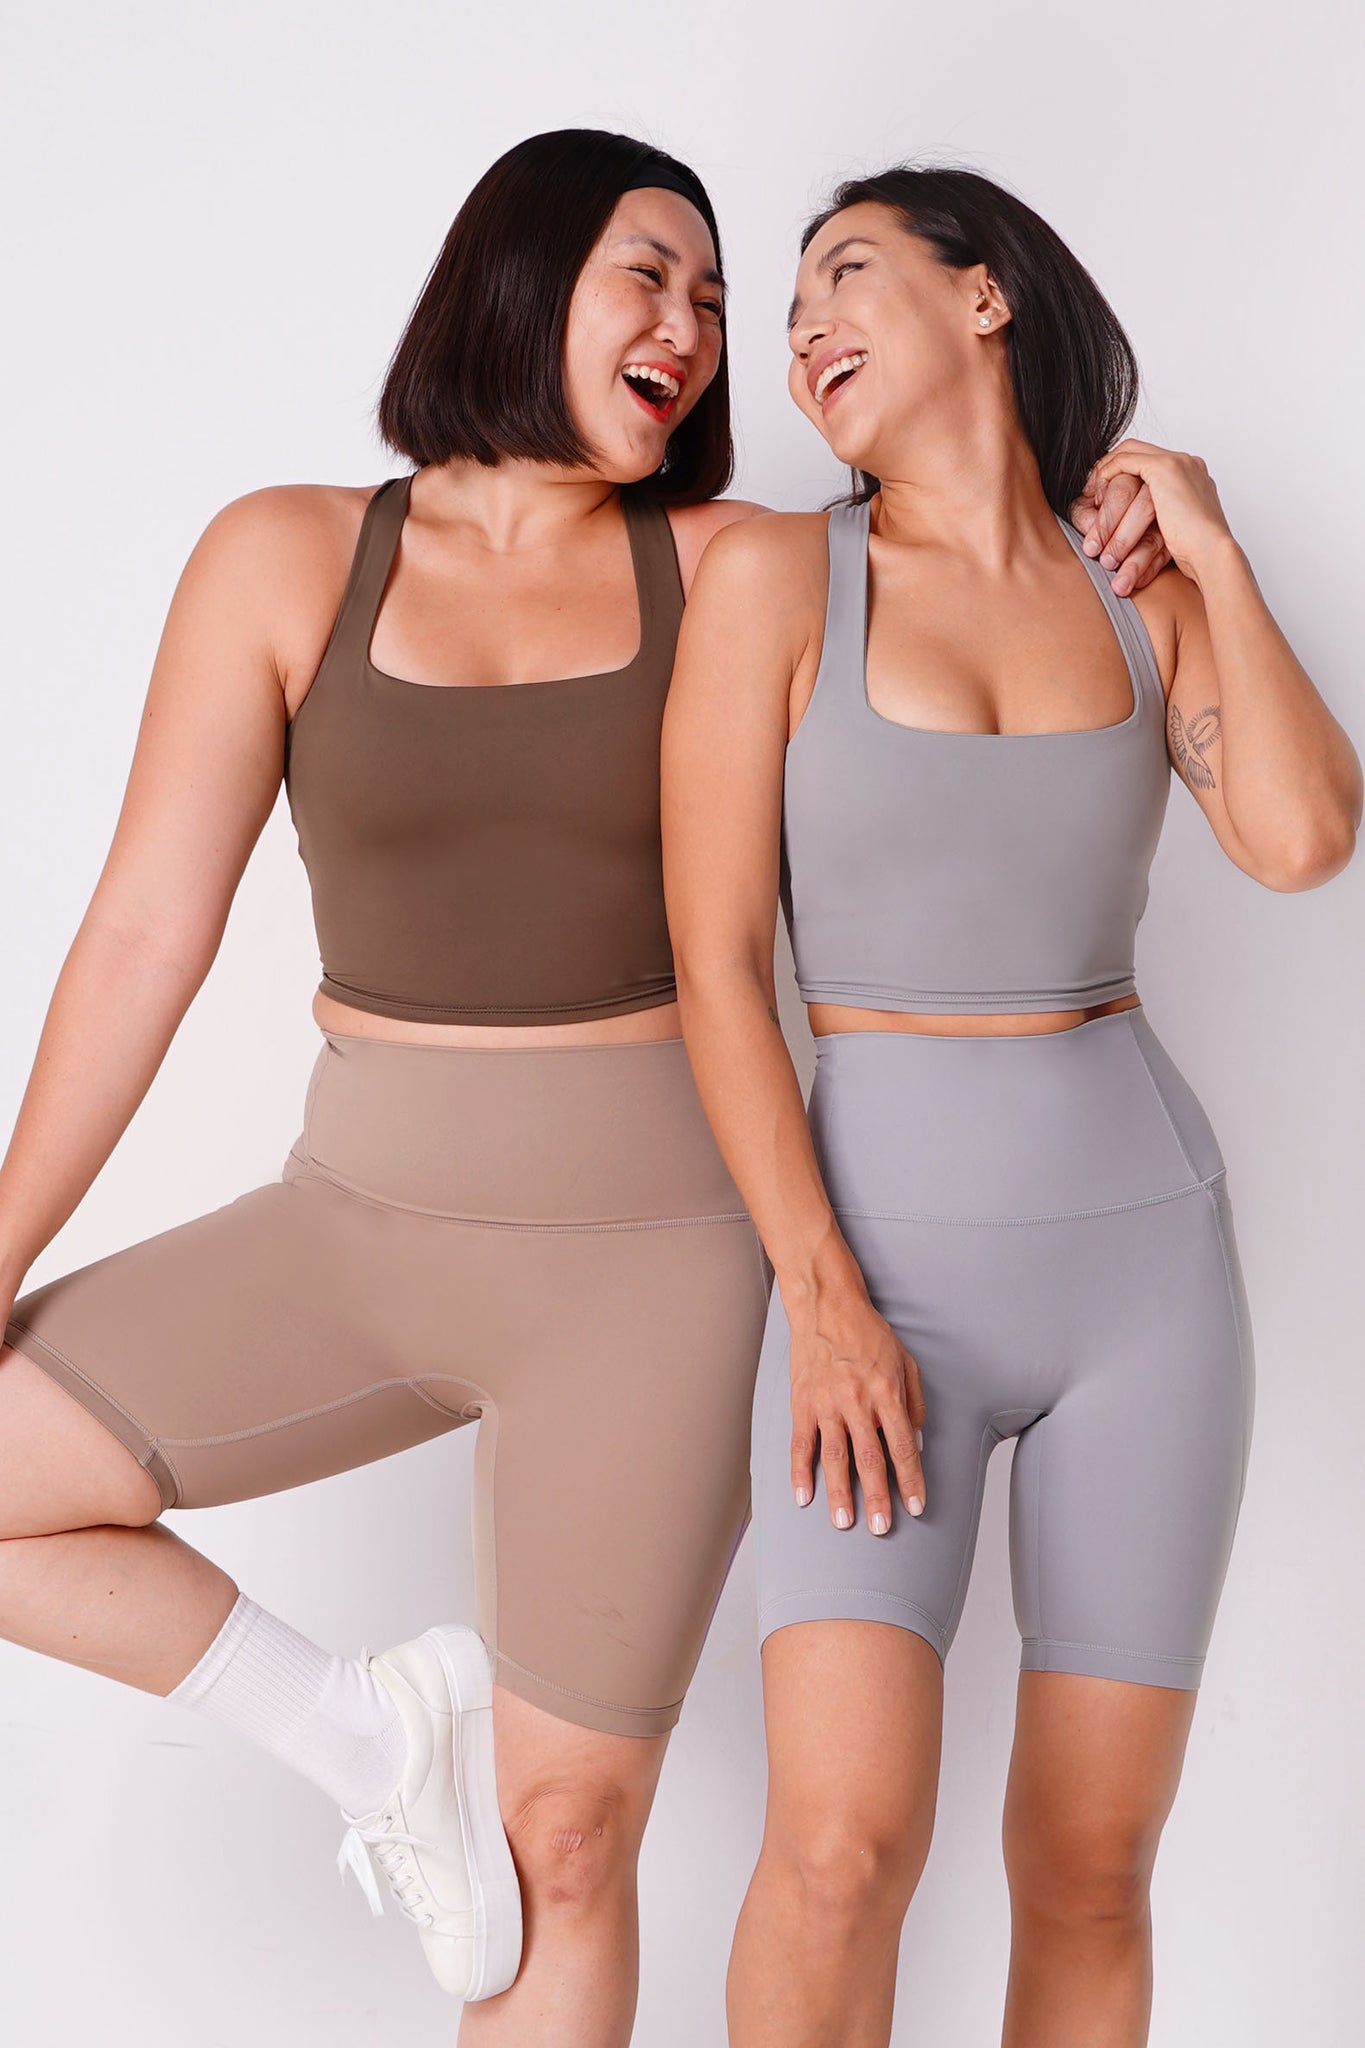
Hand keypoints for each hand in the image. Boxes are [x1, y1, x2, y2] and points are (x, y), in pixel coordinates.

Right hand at [788, 1281, 926, 1532]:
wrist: (827, 1306)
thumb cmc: (869, 1333)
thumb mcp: (906, 1361)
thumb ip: (914, 1402)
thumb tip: (917, 1440)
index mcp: (886, 1393)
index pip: (903, 1447)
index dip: (910, 1480)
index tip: (915, 1506)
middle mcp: (857, 1402)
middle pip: (869, 1459)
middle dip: (877, 1497)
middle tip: (881, 1528)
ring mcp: (826, 1404)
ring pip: (834, 1458)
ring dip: (840, 1493)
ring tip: (844, 1523)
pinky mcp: (802, 1403)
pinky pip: (801, 1444)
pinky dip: (800, 1472)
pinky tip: (804, 1497)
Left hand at [1079, 440, 1234, 589]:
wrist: (1211, 555)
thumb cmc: (1195, 554)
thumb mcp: (1176, 530)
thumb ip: (1159, 520)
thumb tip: (1136, 528)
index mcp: (1192, 477)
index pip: (1151, 463)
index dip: (1124, 474)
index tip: (1104, 497)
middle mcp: (1187, 464)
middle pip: (1138, 451)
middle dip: (1109, 468)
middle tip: (1090, 491)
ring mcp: (1178, 463)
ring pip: (1128, 457)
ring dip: (1104, 477)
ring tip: (1088, 495)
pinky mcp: (1164, 468)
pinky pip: (1124, 461)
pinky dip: (1105, 475)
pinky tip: (1095, 498)